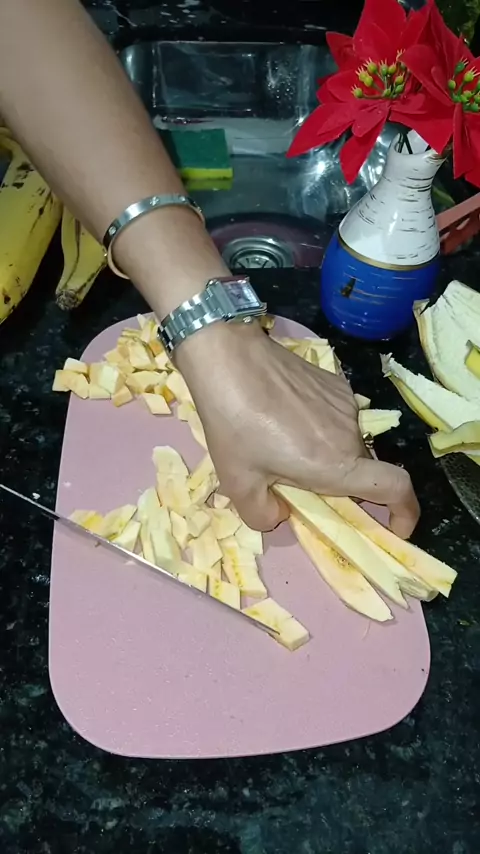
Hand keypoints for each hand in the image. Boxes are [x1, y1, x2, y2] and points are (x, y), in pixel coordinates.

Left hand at [177, 321, 419, 537]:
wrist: (228, 358)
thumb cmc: (234, 424)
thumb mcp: (237, 483)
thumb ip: (262, 514)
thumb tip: (280, 513)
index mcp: (335, 465)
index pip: (395, 488)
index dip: (405, 512)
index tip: (395, 526)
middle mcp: (350, 435)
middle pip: (361, 470)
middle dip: (338, 484)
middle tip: (294, 482)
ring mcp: (346, 405)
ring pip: (346, 443)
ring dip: (324, 454)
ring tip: (279, 444)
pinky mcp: (335, 383)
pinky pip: (337, 418)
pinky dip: (319, 428)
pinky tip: (284, 417)